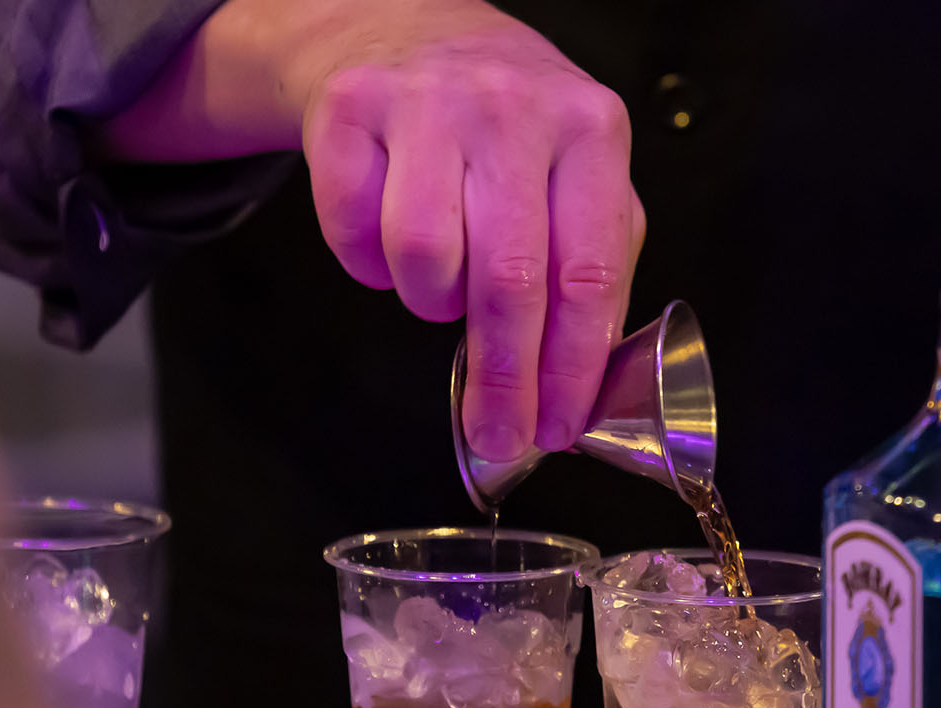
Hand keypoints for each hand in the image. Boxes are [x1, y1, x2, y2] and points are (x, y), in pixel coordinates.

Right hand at [100, 0, 645, 461]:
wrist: (412, 31)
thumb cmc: (509, 130)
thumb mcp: (580, 178)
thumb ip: (593, 271)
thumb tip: (581, 387)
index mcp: (591, 130)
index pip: (587, 273)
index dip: (569, 367)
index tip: (555, 428)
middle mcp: (512, 108)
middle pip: (509, 280)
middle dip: (503, 378)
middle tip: (496, 434)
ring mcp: (426, 102)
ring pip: (424, 258)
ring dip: (431, 301)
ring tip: (444, 282)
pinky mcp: (347, 108)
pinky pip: (353, 233)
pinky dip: (370, 264)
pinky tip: (392, 239)